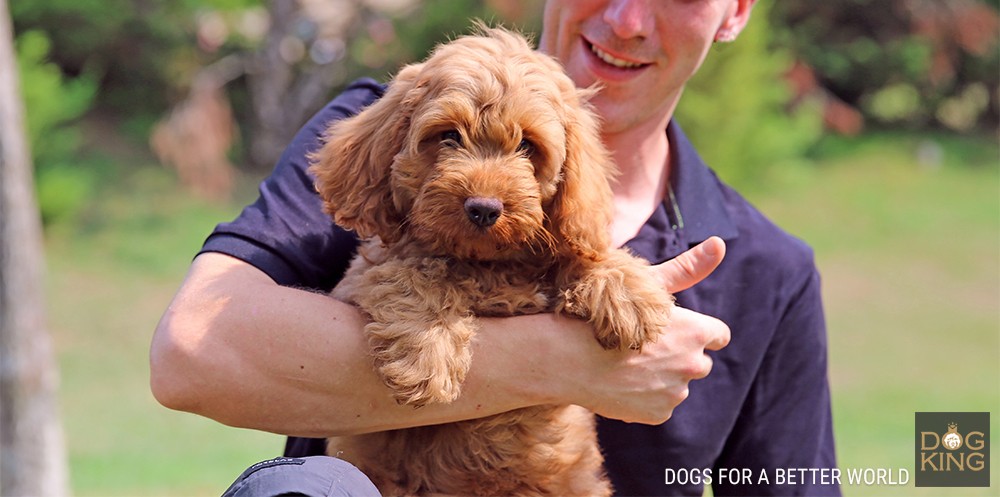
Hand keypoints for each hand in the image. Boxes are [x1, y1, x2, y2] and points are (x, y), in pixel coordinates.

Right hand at [567, 237, 730, 423]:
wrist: (566, 357)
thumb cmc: (604, 314)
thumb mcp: (647, 284)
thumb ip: (688, 268)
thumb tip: (720, 242)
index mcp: (696, 332)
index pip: (718, 335)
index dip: (697, 332)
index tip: (676, 331)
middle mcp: (694, 364)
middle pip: (699, 363)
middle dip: (679, 356)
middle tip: (643, 346)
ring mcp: (675, 393)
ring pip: (676, 385)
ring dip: (660, 378)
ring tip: (625, 365)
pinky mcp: (658, 414)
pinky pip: (658, 405)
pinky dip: (644, 398)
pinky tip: (620, 383)